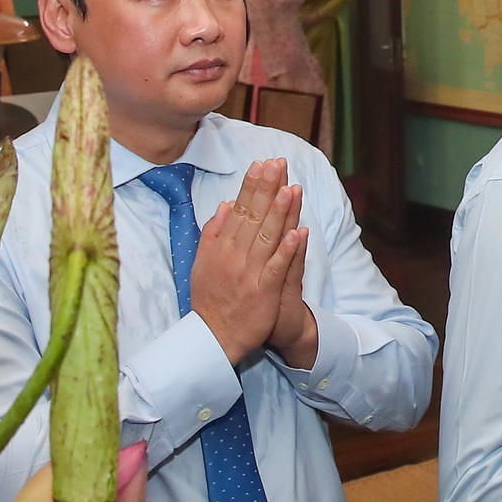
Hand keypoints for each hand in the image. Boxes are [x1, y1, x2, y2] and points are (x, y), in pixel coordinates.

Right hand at [189, 160, 317, 369]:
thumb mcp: (202, 263)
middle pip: (254, 217)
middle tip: (277, 164)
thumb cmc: (210, 299)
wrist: (214, 337)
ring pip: (266, 237)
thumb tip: (225, 205)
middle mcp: (234, 256)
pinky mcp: (264, 291)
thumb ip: (213, 233)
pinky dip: (288, 250)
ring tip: (290, 188)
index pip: (239, 210)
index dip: (252, 187)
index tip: (261, 165)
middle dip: (266, 189)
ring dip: (279, 212)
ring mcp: (250, 273)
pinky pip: (278, 267)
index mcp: (221, 247)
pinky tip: (299, 232)